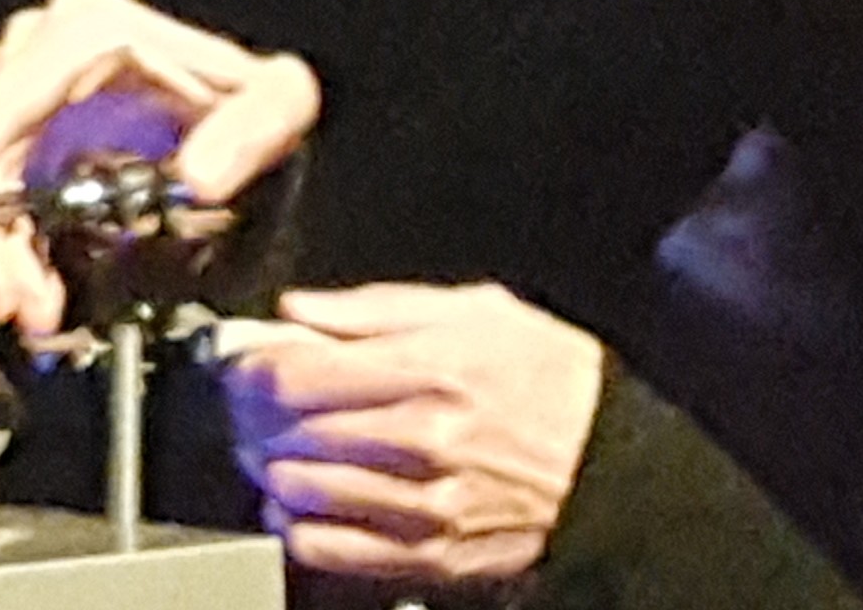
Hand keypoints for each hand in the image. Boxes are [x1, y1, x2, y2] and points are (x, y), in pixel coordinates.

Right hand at [0, 0, 321, 341]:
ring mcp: (30, 95)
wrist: (248, 114)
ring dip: (1, 255)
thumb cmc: (253, 100)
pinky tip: (37, 290)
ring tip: (37, 313)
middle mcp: (42, 52)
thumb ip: (256, 128)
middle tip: (23, 306)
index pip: (3, 102)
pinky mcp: (29, 135)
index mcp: (85, 31)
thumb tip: (200, 173)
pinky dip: (12, 247)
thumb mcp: (278, 102)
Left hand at [219, 283, 605, 582]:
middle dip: (253, 417)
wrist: (617, 460)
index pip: (295, 373)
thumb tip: (300, 309)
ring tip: (276, 451)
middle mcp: (422, 439)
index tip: (245, 362)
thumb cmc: (553, 378)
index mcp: (431, 369)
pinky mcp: (430, 554)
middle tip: (252, 406)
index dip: (251, 367)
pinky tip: (298, 505)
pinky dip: (296, 527)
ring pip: (298, 491)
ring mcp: (424, 504)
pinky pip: (328, 549)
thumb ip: (377, 308)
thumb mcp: (479, 311)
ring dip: (271, 470)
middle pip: (286, 432)